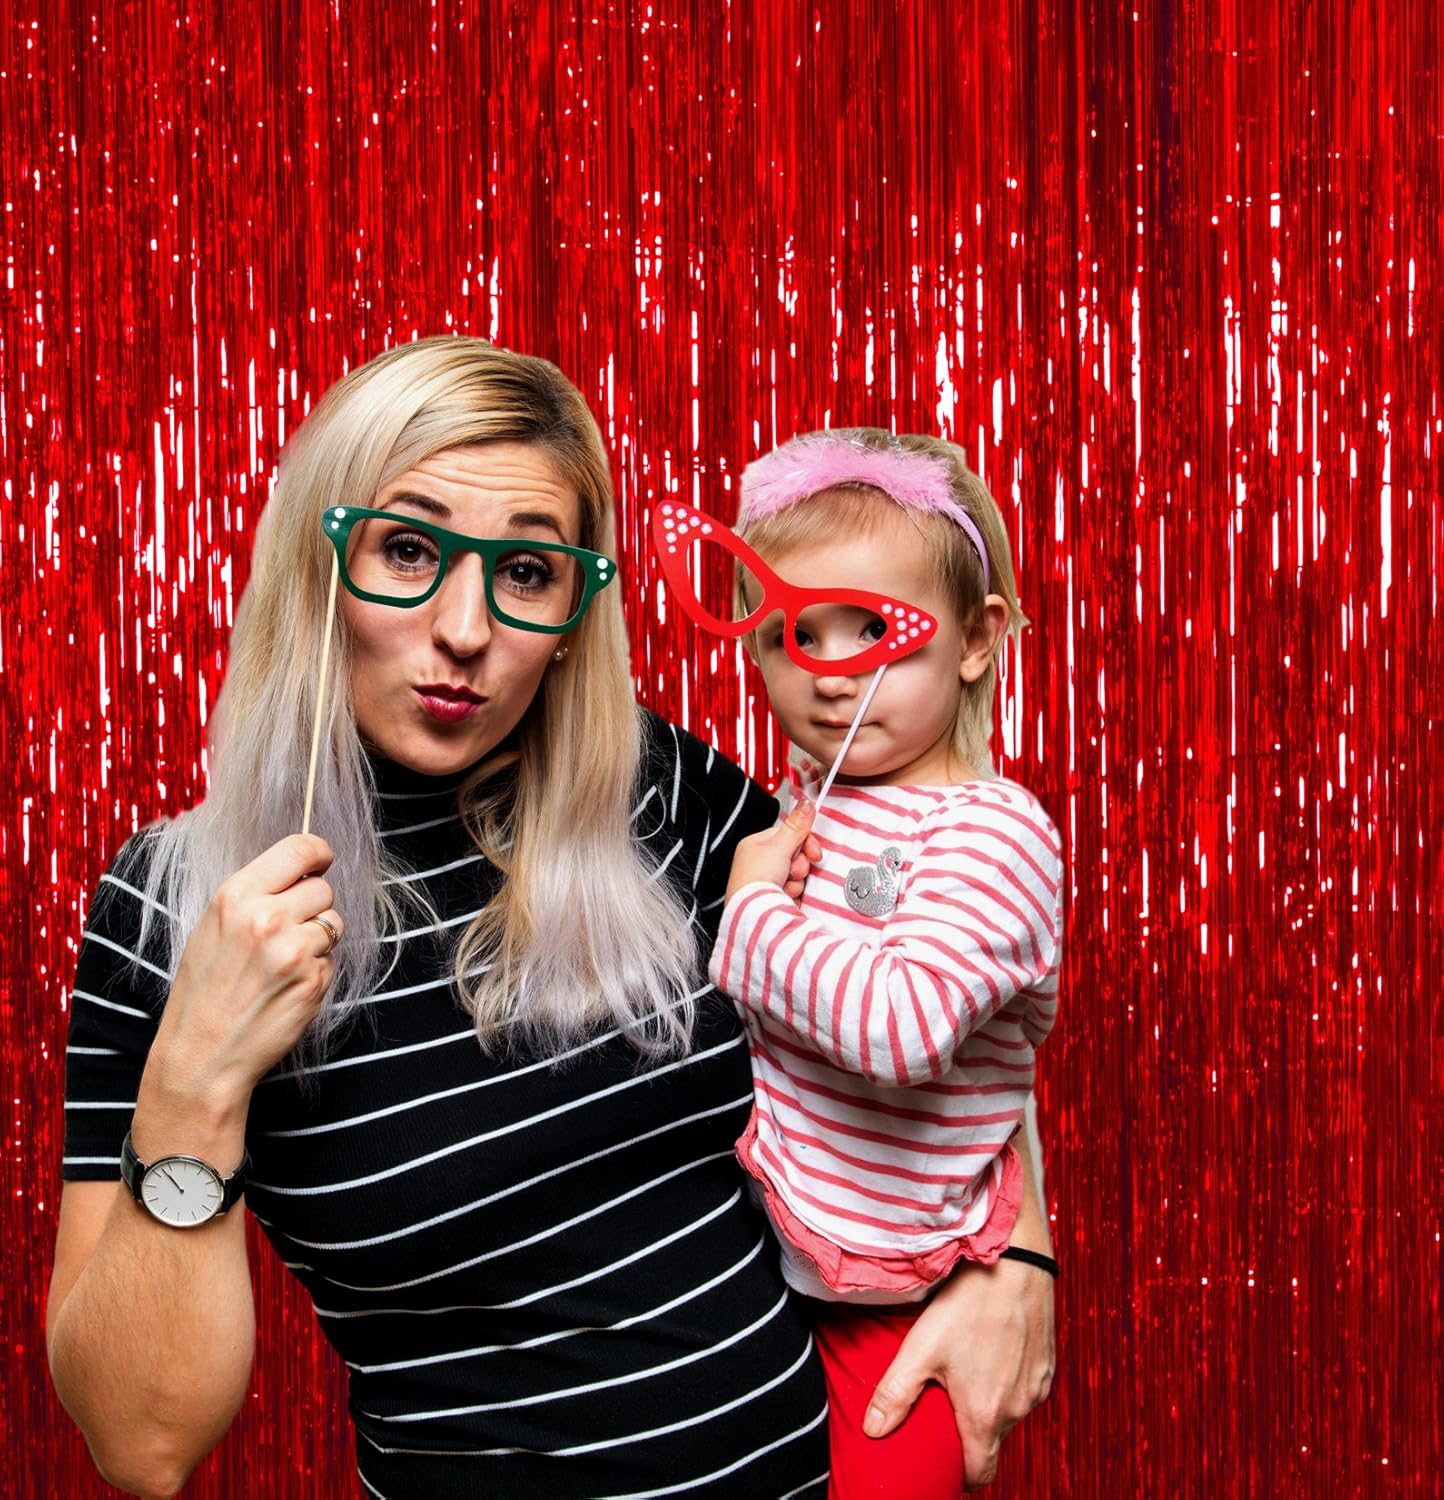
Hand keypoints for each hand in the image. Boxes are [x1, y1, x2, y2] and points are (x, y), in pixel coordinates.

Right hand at [140, 834, 343, 1134]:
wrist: (201, 1055)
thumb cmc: (204, 992)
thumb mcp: (212, 928)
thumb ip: (255, 895)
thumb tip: (301, 869)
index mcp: (235, 897)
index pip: (299, 848)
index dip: (318, 852)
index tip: (321, 860)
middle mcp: (266, 918)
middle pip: (323, 888)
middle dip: (313, 906)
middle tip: (287, 932)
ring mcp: (293, 950)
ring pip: (333, 923)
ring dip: (319, 939)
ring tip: (283, 963)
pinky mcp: (313, 980)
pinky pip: (332, 959)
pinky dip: (317, 970)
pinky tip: (287, 987)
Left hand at [725, 802, 821, 903]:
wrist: (753, 911)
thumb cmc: (755, 880)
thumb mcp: (779, 847)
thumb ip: (796, 826)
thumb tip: (806, 804)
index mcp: (755, 845)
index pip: (788, 836)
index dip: (804, 843)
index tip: (813, 851)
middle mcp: (759, 862)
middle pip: (795, 855)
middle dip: (799, 865)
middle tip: (793, 870)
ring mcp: (766, 880)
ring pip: (796, 874)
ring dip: (796, 880)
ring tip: (785, 885)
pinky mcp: (773, 896)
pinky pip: (794, 889)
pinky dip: (793, 893)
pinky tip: (785, 895)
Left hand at [865, 1256, 1054, 1488]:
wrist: (1015, 1261)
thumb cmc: (968, 1302)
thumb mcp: (921, 1347)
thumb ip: (895, 1394)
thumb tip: (873, 1430)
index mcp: (985, 1415)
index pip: (979, 1474)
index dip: (959, 1473)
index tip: (942, 1458)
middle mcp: (1018, 1409)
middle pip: (992, 1441)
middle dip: (969, 1431)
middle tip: (944, 1402)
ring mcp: (1036, 1387)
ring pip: (1009, 1414)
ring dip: (989, 1404)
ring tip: (964, 1372)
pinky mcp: (1047, 1365)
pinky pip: (1026, 1389)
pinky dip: (1008, 1382)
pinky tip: (989, 1352)